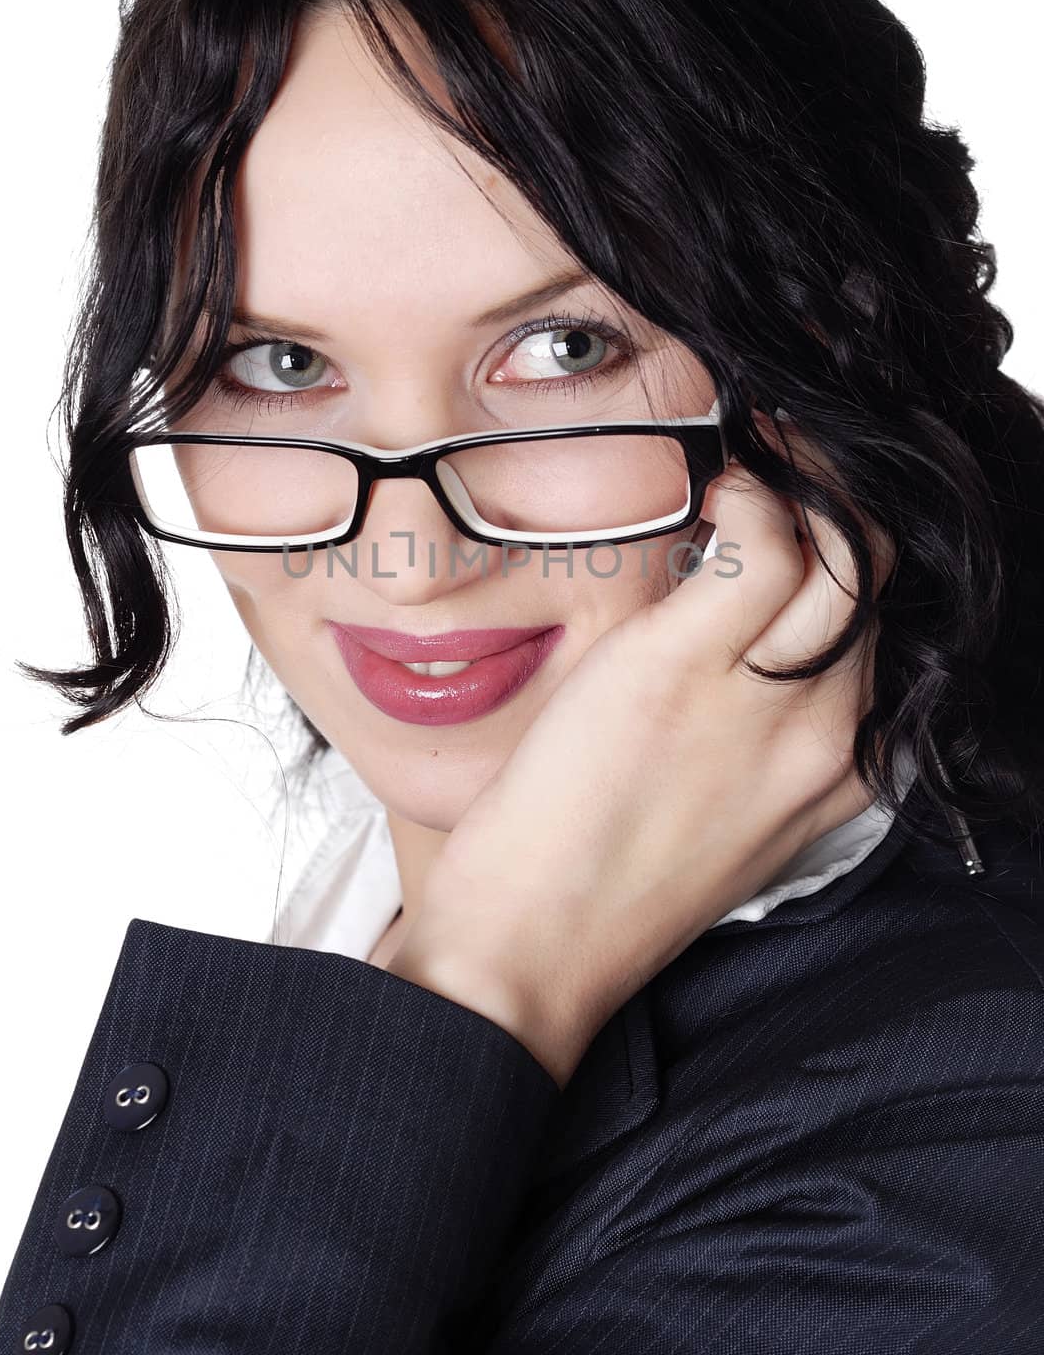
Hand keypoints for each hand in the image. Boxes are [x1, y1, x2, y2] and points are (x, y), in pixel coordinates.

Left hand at [388, 420, 894, 1086]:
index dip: (844, 551)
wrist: (532, 951)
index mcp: (838, 767)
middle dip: (835, 501)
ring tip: (741, 470)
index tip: (800, 505)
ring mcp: (765, 701)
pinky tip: (709, 496)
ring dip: (797, 486)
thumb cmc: (601, 876)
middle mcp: (827, 732)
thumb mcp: (716, 804)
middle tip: (776, 460)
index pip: (881, 625)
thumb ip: (752, 720)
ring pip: (844, 551)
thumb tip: (734, 611)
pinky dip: (748, 498)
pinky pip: (764, 545)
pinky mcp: (685, 668)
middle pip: (876, 577)